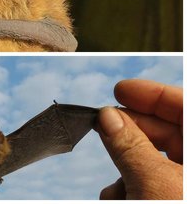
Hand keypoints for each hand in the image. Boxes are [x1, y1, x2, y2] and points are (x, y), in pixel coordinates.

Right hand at [97, 79, 181, 198]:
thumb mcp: (153, 182)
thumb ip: (130, 145)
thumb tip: (107, 115)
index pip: (184, 106)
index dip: (153, 93)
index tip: (120, 90)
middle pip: (167, 133)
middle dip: (131, 133)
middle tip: (104, 126)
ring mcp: (184, 187)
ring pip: (153, 161)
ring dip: (125, 168)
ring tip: (114, 188)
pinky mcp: (170, 198)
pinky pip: (150, 184)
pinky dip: (129, 188)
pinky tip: (118, 198)